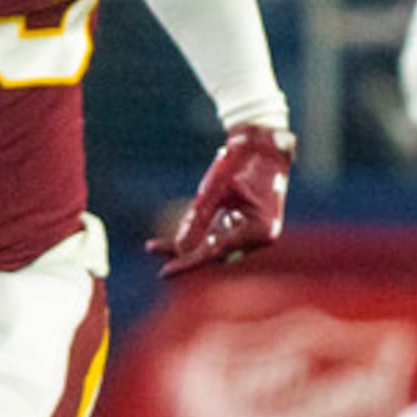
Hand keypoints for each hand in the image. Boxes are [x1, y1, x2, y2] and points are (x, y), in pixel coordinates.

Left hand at [148, 124, 292, 276]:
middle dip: (183, 254)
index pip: (217, 252)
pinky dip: (196, 233)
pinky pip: (215, 235)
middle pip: (214, 253)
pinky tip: (171, 238)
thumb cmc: (243, 163)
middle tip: (152, 250)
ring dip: (186, 245)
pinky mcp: (243, 226)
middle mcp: (258, 238)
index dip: (188, 262)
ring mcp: (252, 233)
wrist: (263, 144)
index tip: (164, 272)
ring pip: (212, 246)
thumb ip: (199, 218)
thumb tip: (180, 248)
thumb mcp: (216, 189)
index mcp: (260, 231)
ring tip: (154, 246)